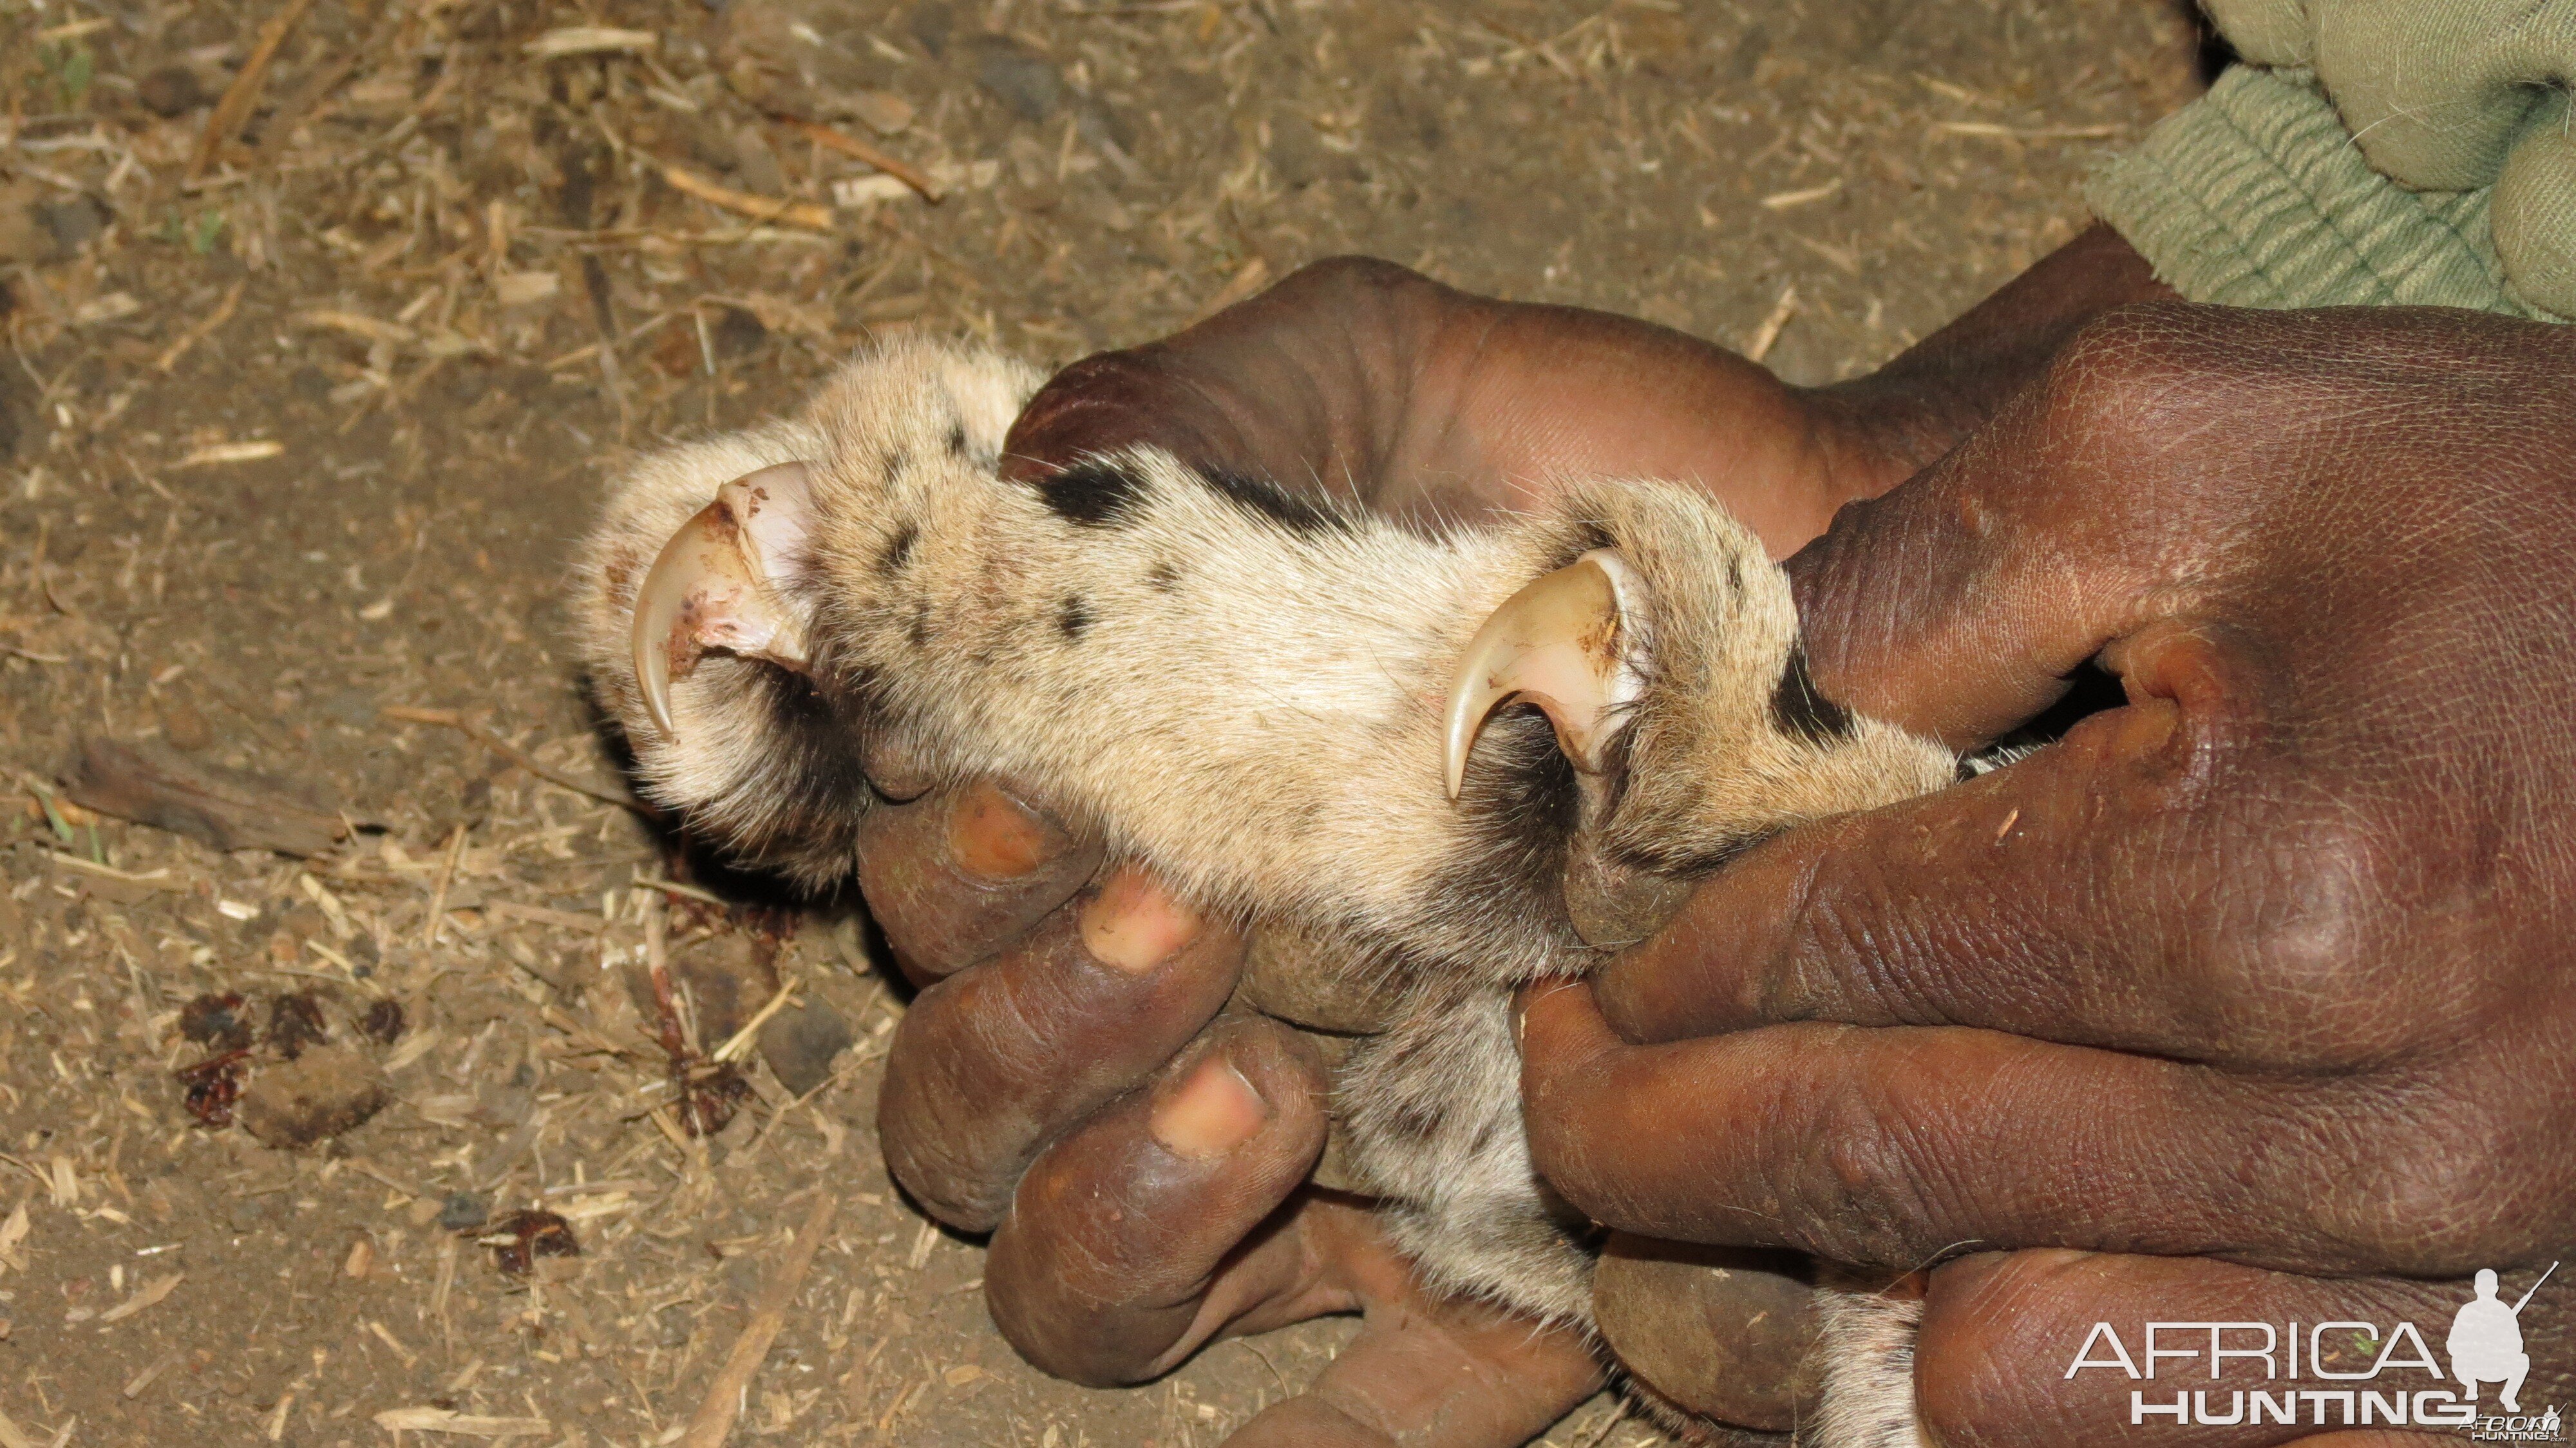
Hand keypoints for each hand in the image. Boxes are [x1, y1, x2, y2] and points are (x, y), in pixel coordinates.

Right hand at [876, 235, 2171, 1443]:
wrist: (1860, 589)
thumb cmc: (1599, 480)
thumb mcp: (1379, 380)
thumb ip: (1192, 408)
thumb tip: (1009, 477)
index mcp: (1120, 804)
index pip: (927, 884)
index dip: (936, 872)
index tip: (1038, 805)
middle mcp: (1179, 997)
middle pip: (957, 1101)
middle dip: (1019, 1042)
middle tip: (1182, 934)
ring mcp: (1312, 1149)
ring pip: (1072, 1277)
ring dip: (1111, 1218)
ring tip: (1271, 1107)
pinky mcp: (1476, 1261)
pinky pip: (1365, 1403)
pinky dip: (1330, 1436)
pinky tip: (1312, 1432)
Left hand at [1522, 303, 2575, 1442]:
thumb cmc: (2511, 518)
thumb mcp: (2186, 435)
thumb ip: (1904, 575)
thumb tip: (1691, 724)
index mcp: (2280, 887)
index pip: (1846, 958)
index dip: (1668, 965)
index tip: (1587, 964)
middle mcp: (2380, 1128)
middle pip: (1882, 1172)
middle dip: (1660, 1140)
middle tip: (1562, 1093)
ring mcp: (2460, 1273)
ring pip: (2002, 1371)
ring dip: (1828, 1284)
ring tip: (1750, 1178)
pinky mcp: (2519, 1352)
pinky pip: (2183, 1436)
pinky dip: (2030, 1373)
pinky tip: (1961, 1264)